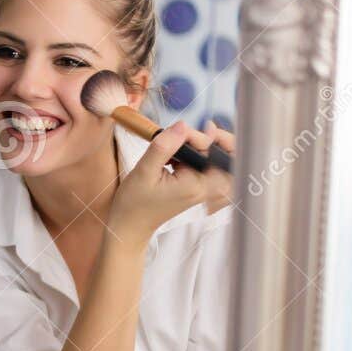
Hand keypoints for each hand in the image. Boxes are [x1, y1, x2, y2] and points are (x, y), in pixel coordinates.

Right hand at [109, 122, 229, 239]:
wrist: (131, 225)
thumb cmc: (135, 203)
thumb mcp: (144, 171)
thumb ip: (163, 146)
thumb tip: (181, 125)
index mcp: (196, 185)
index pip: (209, 148)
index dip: (195, 135)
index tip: (175, 133)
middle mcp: (205, 188)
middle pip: (220, 152)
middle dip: (202, 139)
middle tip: (179, 137)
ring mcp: (204, 189)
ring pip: (214, 156)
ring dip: (197, 146)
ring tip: (174, 152)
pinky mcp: (199, 187)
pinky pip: (206, 164)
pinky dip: (193, 155)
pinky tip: (176, 159)